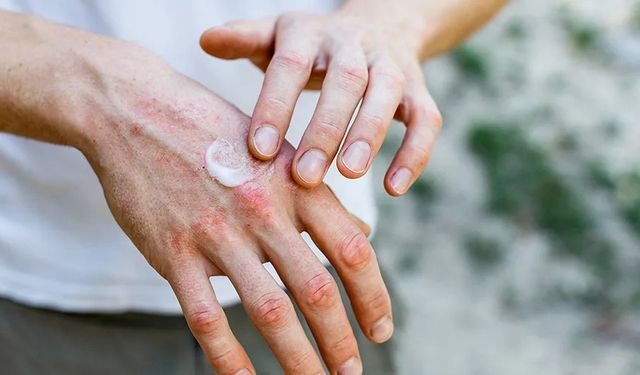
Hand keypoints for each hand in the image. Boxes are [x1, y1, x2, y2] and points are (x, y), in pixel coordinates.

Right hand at [77, 51, 391, 373]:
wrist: (136, 110)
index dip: (373, 297)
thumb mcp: (279, 151)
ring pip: (268, 310)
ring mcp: (216, 231)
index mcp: (296, 183)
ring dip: (298, 357)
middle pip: (316, 289)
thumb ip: (321, 199)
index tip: (381, 329)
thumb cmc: (216, 132)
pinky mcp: (172, 250)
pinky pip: (204, 316)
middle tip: (353, 370)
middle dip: (340, 340)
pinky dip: (228, 357)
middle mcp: (263, 209)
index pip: (352, 250)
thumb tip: (363, 237)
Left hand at [200, 10, 442, 195]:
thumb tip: (205, 40)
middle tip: (305, 177)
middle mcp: (352, 44)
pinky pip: (426, 118)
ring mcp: (390, 64)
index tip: (259, 152)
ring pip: (388, 93)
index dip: (276, 106)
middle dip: (325, 128)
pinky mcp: (418, 88)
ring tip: (349, 174)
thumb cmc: (312, 47)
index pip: (290, 65)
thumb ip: (245, 40)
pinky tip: (394, 189)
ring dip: (370, 134)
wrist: (378, 24)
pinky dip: (414, 153)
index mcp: (309, 34)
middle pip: (344, 80)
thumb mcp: (277, 38)